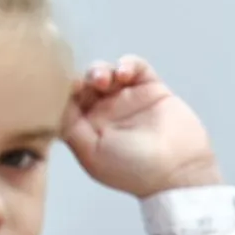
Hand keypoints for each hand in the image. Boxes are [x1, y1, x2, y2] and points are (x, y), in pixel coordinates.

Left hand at [61, 55, 221, 197]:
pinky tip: (125, 73)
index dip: (60, 89)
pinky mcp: (152, 89)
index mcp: (88, 128)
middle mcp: (106, 111)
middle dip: (82, 78)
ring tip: (106, 80)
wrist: (179, 171)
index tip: (61, 86)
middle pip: (84, 82)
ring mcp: (129, 99)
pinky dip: (128, 64)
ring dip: (101, 70)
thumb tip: (55, 101)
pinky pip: (136, 67)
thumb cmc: (133, 169)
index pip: (67, 100)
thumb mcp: (91, 153)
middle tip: (88, 84)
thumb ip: (69, 127)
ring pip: (107, 71)